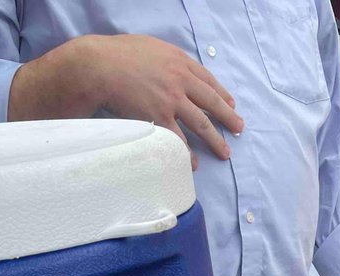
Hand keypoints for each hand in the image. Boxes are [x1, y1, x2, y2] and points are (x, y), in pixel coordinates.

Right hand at [91, 34, 243, 166]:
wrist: (100, 66)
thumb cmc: (119, 54)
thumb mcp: (151, 47)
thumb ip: (166, 59)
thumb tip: (171, 69)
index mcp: (179, 62)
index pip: (208, 79)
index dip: (221, 94)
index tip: (231, 104)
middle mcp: (180, 81)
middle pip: (212, 103)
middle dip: (229, 118)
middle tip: (239, 129)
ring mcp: (172, 101)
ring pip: (201, 124)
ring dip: (215, 140)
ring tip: (224, 153)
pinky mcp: (159, 118)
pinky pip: (179, 139)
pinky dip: (187, 153)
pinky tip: (194, 163)